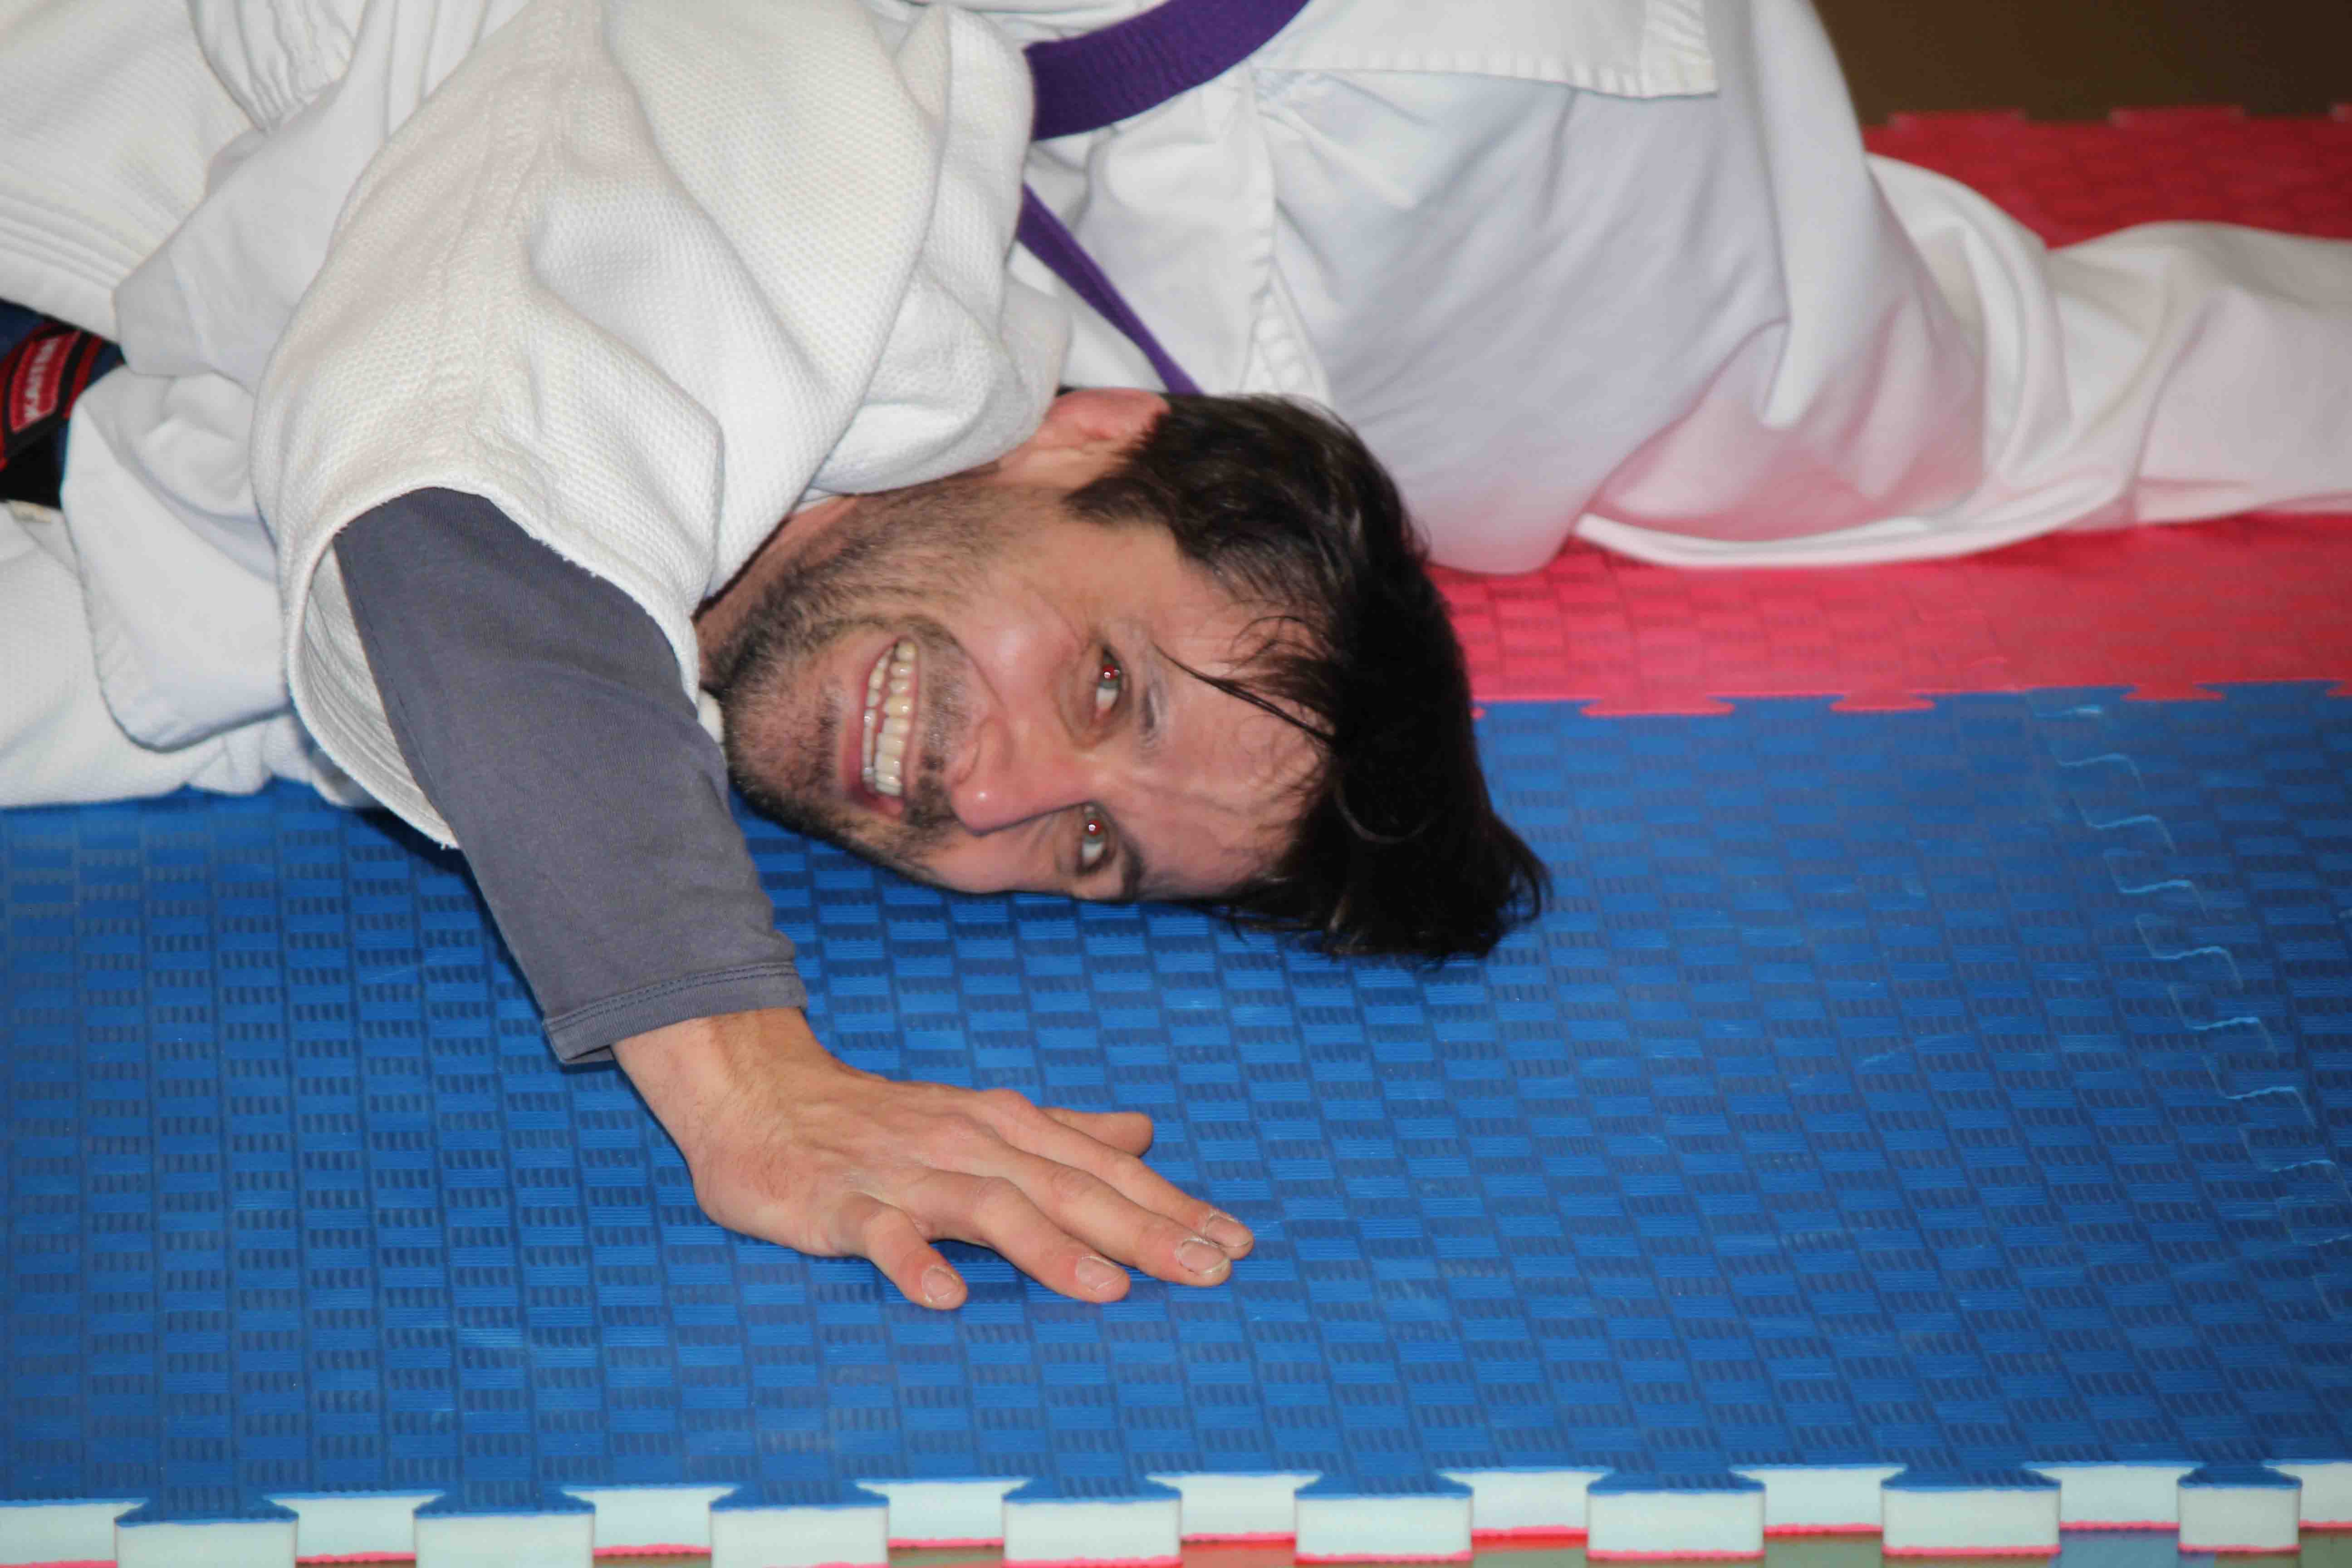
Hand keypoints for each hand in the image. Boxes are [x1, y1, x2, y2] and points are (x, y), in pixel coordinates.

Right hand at [611, 1007, 1252, 1307]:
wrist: (761, 1095)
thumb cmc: (880, 1122)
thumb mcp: (982, 1120)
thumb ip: (1063, 1133)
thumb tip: (1144, 1132)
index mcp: (1006, 1127)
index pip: (1103, 1169)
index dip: (1171, 1205)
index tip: (1237, 1244)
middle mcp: (968, 1144)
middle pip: (1066, 1189)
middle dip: (1142, 1230)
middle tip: (1210, 1270)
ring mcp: (904, 1174)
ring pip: (987, 1209)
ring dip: (1049, 1249)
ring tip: (1108, 1289)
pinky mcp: (840, 1202)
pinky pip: (880, 1234)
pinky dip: (913, 1262)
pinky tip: (946, 1297)